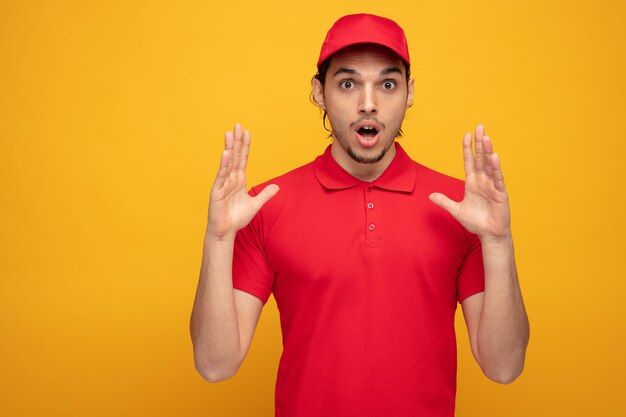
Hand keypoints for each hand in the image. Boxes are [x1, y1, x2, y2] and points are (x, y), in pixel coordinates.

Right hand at [206, 124, 278, 239]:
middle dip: (237, 141)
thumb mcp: (255, 204)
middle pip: (235, 156)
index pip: (243, 159)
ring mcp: (223, 184)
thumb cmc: (237, 218)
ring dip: (229, 148)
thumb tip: (277, 187)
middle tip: (238, 125)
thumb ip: (265, 194)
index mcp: (239, 180)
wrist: (226, 231)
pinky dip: (224, 165)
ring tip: (230, 134)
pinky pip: (221, 176)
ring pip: (227, 163)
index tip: (247, 132)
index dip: (245, 146)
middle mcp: (231, 179)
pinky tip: (226, 154)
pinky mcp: (217, 191)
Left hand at [429, 125, 510, 241]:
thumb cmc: (476, 222)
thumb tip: (430, 196)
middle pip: (480, 158)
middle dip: (479, 143)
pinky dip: (495, 168)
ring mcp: (492, 186)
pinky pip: (497, 179)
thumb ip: (444, 201)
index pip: (469, 161)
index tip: (467, 134)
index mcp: (472, 182)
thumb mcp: (456, 210)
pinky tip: (494, 157)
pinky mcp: (500, 194)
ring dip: (487, 151)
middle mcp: (483, 181)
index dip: (468, 148)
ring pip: (489, 165)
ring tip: (486, 138)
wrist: (489, 234)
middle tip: (480, 127)